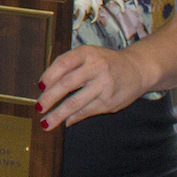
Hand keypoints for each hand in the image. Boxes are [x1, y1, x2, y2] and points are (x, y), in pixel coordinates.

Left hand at [36, 45, 155, 129]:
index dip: (49, 75)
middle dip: (49, 98)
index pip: (63, 63)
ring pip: (75, 103)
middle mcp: (96, 68)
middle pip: (67, 84)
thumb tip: (46, 87)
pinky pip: (86, 111)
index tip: (40, 86)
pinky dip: (73, 118)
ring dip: (58, 115)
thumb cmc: (106, 62)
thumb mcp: (89, 55)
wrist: (137, 70)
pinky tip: (65, 121)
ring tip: (46, 123)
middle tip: (38, 107)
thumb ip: (69, 66)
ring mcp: (104, 86)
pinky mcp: (109, 102)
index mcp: (88, 53)